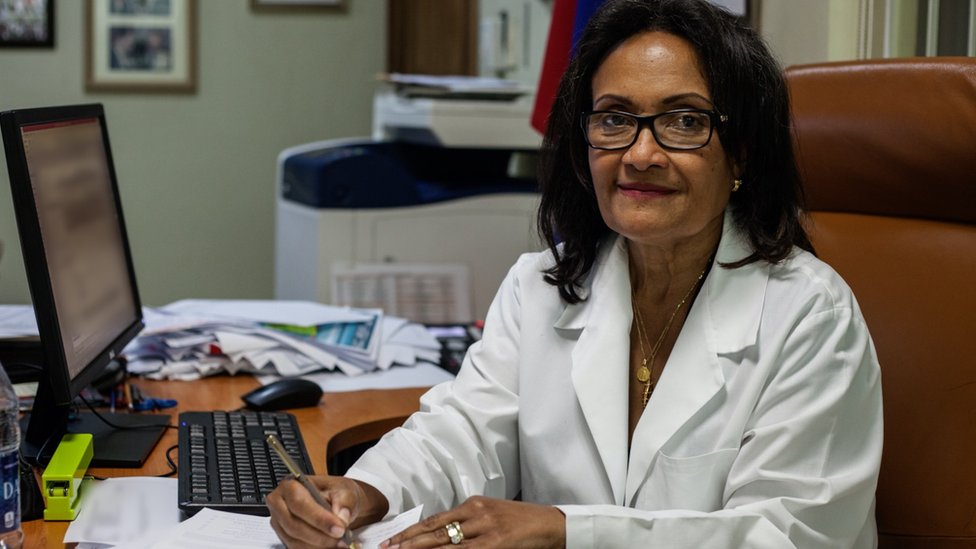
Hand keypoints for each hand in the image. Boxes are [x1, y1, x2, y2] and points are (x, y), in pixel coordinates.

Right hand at [267, 475, 387, 548]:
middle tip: (341, 537)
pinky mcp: (285, 537)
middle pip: (294, 525)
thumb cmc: (336, 492)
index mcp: (291, 485)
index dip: (319, 518)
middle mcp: (280, 504)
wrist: (337, 502)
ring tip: (340, 542)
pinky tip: (332, 546)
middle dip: (320, 536)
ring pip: (295, 541)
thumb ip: (345, 501)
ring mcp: (280, 522)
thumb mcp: (345, 490)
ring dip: (319, 545)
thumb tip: (341, 517)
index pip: (299, 503)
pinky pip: (297, 548)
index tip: (339, 528)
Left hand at [382, 496, 564, 548]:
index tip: (392, 541)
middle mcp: (476, 513)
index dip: (411, 532)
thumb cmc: (522, 522)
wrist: (551, 525)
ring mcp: (485, 529)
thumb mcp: (492, 516)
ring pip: (445, 544)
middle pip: (434, 531)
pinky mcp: (495, 543)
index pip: (435, 519)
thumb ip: (469, 523)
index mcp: (473, 504)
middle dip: (408, 543)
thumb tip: (441, 535)